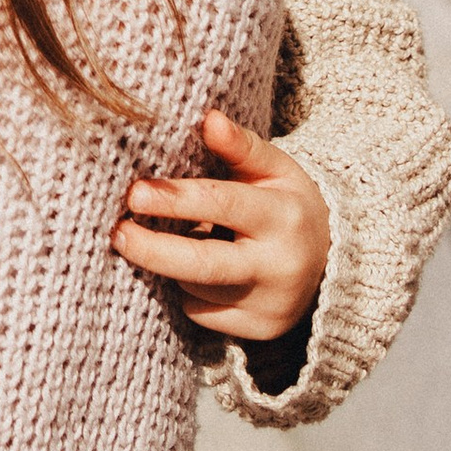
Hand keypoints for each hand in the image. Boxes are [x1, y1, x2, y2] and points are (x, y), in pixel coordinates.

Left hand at [112, 106, 331, 347]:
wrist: (332, 262)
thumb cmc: (288, 203)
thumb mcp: (275, 168)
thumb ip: (240, 145)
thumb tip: (209, 118)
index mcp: (284, 216)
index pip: (222, 205)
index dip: (174, 199)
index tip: (134, 194)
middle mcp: (280, 266)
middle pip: (203, 264)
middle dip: (153, 250)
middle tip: (117, 233)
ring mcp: (270, 306)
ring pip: (196, 287)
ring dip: (176, 264)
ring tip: (187, 240)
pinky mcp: (259, 331)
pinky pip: (202, 312)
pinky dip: (191, 291)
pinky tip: (209, 273)